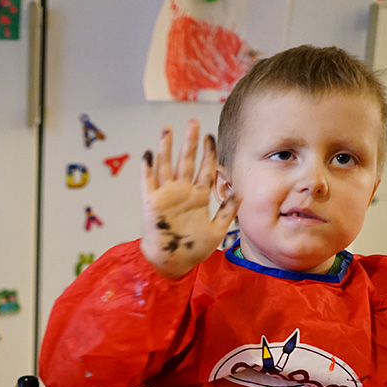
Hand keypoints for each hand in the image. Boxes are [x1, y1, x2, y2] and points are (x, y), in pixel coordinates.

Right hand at [139, 119, 239, 278]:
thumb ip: (227, 211)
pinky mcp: (151, 203)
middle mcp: (181, 192)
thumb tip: (239, 192)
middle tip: (193, 122)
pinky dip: (147, 168)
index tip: (211, 136)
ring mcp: (165, 196)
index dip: (207, 153)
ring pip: (165, 166)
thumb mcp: (217, 231)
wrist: (173, 263)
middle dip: (189, 142)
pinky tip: (148, 154)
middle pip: (186, 161)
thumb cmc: (193, 250)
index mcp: (197, 197)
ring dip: (166, 148)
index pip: (204, 169)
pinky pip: (147, 182)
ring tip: (167, 130)